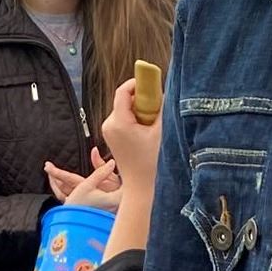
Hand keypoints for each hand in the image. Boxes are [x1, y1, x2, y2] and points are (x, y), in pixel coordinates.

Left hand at [46, 154, 120, 208]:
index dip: (56, 172)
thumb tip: (94, 150)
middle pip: (61, 187)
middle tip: (48, 168)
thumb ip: (100, 164)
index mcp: (86, 188)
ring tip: (52, 177)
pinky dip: (61, 193)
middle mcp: (80, 198)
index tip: (47, 166)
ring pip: (62, 195)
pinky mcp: (81, 210)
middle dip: (53, 177)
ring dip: (56, 185)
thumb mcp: (112, 178)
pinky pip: (66, 201)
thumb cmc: (119, 195)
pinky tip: (61, 189)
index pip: (67, 178)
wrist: (122, 211)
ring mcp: (79, 205)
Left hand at [99, 76, 163, 194]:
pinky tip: (147, 132)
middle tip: (158, 108)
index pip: (123, 91)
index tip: (152, 84)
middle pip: (125, 100)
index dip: (137, 83)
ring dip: (140, 111)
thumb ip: (162, 107)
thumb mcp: (161, 131)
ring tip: (153, 125)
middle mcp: (109, 124)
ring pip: (125, 109)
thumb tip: (164, 91)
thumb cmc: (152, 162)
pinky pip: (124, 119)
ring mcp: (108, 131)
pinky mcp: (112, 137)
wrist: (142, 187)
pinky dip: (136, 120)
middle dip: (142, 100)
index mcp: (118, 122)